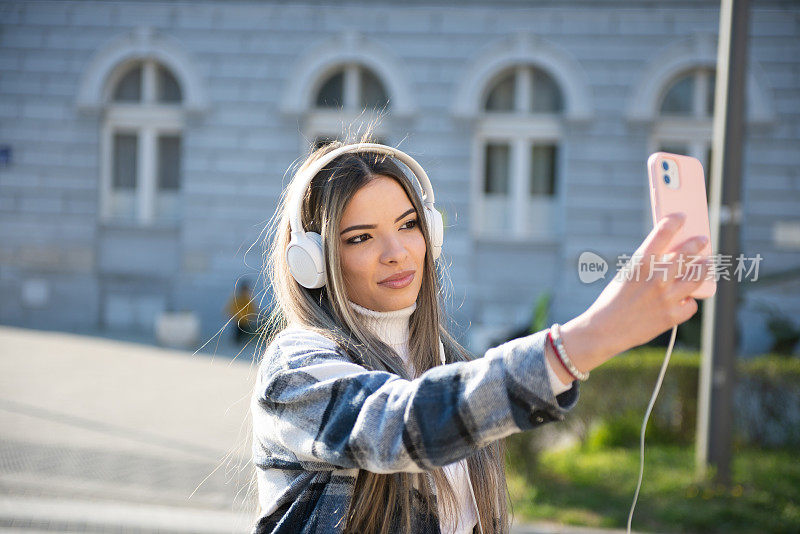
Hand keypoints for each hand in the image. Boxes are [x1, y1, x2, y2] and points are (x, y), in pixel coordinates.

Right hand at [559, 213, 710, 372]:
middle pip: (687, 253)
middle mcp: (656, 278)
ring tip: (706, 264)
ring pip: (697, 277)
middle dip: (697, 244)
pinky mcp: (672, 316)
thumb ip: (648, 265)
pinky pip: (690, 303)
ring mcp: (667, 297)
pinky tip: (683, 299)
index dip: (674, 221)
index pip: (662, 233)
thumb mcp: (626, 275)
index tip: (681, 216)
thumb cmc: (613, 300)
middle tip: (702, 240)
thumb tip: (673, 256)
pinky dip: (688, 301)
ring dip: (703, 268)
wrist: (605, 330)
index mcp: (640, 264)